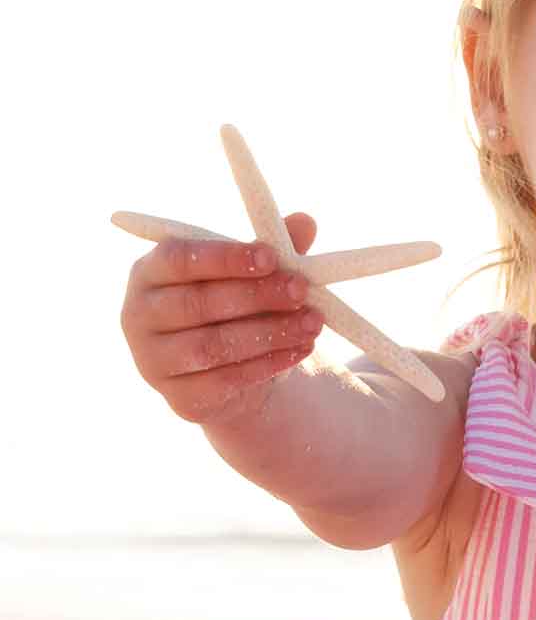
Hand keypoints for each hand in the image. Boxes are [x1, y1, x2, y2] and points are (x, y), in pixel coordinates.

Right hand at [119, 213, 321, 424]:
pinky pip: (227, 381)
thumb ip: (271, 248)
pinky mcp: (180, 399)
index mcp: (149, 271)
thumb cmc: (233, 310)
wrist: (228, 374)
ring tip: (312, 322)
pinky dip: (268, 364)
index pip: (179, 259)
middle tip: (301, 290)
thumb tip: (306, 221)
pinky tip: (300, 349)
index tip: (271, 256)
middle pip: (198, 303)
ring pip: (214, 345)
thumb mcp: (249, 276)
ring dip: (269, 333)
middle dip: (256, 296)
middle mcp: (140, 315)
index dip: (225, 258)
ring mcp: (153, 361)